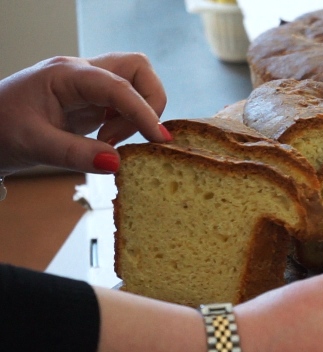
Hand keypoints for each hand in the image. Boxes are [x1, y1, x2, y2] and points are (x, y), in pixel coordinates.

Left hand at [0, 53, 169, 176]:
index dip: (143, 111)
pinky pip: (125, 102)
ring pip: (136, 83)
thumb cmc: (0, 131)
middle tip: (132, 136)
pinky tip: (108, 141)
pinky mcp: (92, 100)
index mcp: (65, 75)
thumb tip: (117, 163)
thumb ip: (76, 154)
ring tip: (110, 141)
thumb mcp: (34, 145)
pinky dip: (129, 121)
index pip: (118, 85)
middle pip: (137, 69)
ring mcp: (88, 85)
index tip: (158, 139)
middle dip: (148, 102)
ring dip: (138, 113)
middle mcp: (82, 73)